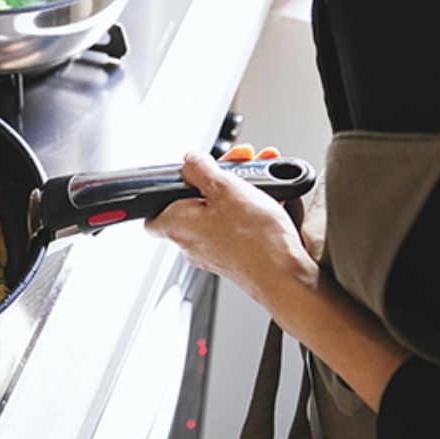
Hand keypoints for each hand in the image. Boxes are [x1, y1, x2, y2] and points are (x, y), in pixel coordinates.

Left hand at [145, 148, 313, 303]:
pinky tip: (271, 198)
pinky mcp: (236, 258)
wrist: (286, 278)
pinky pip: (238, 226)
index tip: (186, 175)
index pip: (153, 210)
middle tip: (240, 165)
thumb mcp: (225, 187)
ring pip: (221, 211)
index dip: (166, 191)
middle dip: (219, 178)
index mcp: (177, 225)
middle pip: (195, 202)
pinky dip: (251, 208)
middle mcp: (191, 242)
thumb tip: (189, 160)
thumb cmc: (254, 240)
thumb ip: (200, 168)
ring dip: (240, 189)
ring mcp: (215, 252)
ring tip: (264, 178)